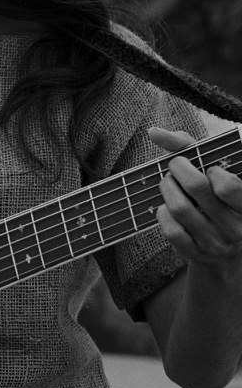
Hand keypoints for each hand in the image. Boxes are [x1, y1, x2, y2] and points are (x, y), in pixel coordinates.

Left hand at [148, 127, 241, 273]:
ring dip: (167, 189)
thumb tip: (154, 132)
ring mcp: (217, 243)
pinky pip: (171, 231)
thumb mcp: (214, 173)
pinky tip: (167, 208)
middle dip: (179, 169)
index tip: (208, 169)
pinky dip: (162, 214)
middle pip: (197, 189)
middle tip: (175, 166)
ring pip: (180, 209)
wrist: (224, 251)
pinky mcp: (197, 255)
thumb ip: (189, 147)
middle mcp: (238, 227)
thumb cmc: (217, 199)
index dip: (212, 171)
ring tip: (168, 183)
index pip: (229, 185)